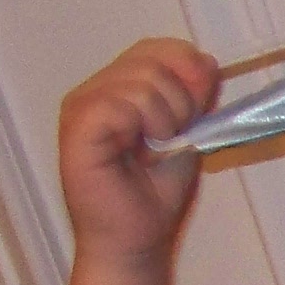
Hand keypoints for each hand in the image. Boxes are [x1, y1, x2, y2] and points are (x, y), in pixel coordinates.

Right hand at [56, 39, 218, 269]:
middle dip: (182, 102)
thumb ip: (196, 96)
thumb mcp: (188, 132)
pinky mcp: (76, 126)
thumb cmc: (155, 190)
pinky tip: (138, 153)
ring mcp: (81, 104)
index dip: (188, 70)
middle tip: (170, 140)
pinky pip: (119, 104)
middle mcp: (96, 87)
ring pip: (141, 82)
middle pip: (154, 60)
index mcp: (118, 84)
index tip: (197, 110)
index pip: (158, 47)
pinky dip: (143, 128)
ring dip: (164, 120)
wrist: (137, 236)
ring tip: (151, 151)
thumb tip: (207, 61)